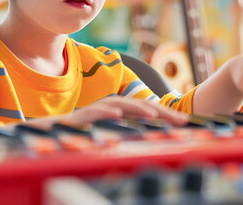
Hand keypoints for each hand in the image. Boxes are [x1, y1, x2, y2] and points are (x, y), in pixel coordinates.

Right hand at [63, 96, 188, 126]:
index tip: (185, 122)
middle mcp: (113, 105)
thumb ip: (131, 131)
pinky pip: (97, 111)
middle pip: (140, 105)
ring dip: (138, 108)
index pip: (148, 109)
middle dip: (161, 111)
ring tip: (154, 114)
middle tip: (180, 120)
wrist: (57, 130)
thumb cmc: (88, 131)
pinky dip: (108, 111)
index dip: (166, 114)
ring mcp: (99, 108)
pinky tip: (118, 114)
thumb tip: (154, 138)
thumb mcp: (114, 131)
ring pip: (122, 104)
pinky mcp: (85, 115)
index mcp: (122, 108)